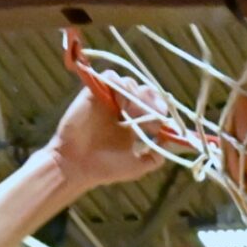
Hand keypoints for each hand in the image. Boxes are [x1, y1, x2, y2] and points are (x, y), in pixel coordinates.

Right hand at [41, 75, 169, 191]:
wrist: (76, 166)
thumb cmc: (104, 169)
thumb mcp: (138, 166)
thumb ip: (156, 157)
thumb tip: (170, 141)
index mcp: (133, 124)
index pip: (154, 106)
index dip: (161, 109)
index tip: (163, 122)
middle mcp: (122, 109)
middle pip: (145, 90)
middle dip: (153, 99)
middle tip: (154, 114)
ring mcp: (108, 100)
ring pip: (130, 82)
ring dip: (136, 95)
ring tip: (131, 113)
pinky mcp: (94, 93)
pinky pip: (111, 76)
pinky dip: (119, 85)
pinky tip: (120, 104)